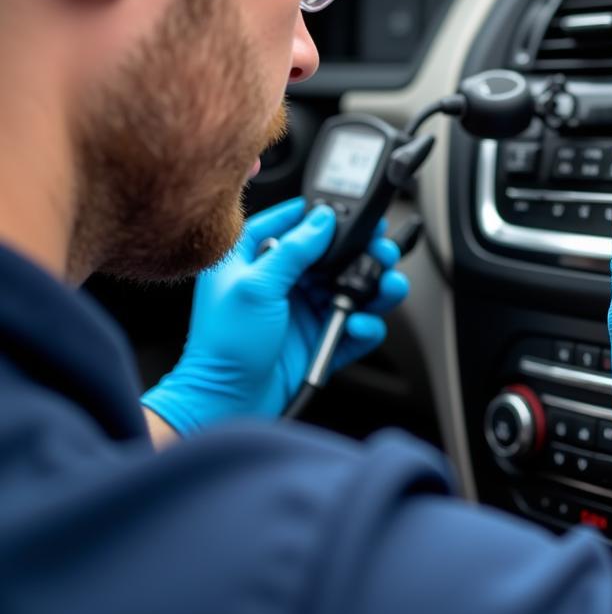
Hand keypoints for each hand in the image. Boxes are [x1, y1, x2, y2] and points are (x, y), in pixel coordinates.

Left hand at [141, 197, 408, 434]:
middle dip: (364, 251)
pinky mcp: (321, 337)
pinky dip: (365, 324)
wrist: (227, 402)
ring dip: (375, 285)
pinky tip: (357, 324)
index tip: (349, 210)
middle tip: (381, 251)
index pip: (292, 222)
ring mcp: (304, 309)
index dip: (321, 214)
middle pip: (334, 253)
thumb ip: (292, 249)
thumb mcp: (254, 287)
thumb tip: (322, 218)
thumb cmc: (223, 346)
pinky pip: (355, 324)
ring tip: (386, 286)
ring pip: (352, 286)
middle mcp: (283, 280)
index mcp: (255, 258)